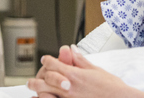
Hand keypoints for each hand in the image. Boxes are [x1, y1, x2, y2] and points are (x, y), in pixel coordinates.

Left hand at [28, 47, 142, 97]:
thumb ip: (80, 60)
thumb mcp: (96, 70)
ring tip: (34, 92)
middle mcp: (70, 87)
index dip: (47, 60)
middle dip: (36, 79)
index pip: (54, 64)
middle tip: (30, 81)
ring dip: (39, 92)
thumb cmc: (112, 87)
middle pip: (46, 80)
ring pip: (47, 94)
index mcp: (75, 74)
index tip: (45, 59)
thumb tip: (71, 49)